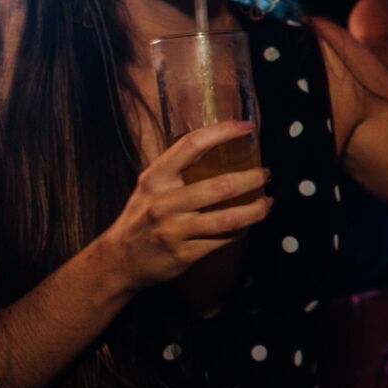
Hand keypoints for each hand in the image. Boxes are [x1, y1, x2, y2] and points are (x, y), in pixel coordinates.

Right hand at [97, 120, 270, 290]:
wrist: (119, 260)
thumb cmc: (142, 217)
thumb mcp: (151, 187)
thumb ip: (178, 170)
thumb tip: (221, 148)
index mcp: (155, 178)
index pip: (192, 145)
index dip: (223, 132)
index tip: (247, 127)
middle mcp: (164, 202)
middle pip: (221, 186)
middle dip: (252, 179)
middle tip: (265, 174)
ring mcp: (175, 230)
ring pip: (228, 218)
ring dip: (256, 209)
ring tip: (267, 202)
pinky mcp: (185, 254)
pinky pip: (224, 239)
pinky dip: (242, 229)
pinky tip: (249, 223)